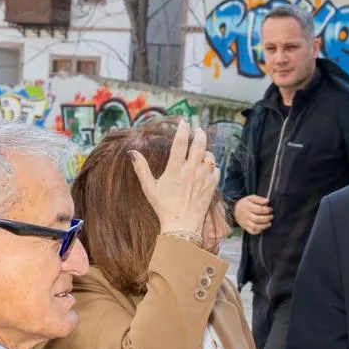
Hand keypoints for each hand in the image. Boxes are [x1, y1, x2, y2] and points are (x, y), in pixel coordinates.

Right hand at [129, 118, 217, 236]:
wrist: (182, 226)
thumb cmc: (164, 207)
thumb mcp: (149, 188)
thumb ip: (141, 169)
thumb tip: (132, 152)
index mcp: (175, 170)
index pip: (180, 143)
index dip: (183, 130)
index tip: (184, 121)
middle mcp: (191, 172)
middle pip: (200, 145)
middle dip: (200, 134)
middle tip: (198, 130)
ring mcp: (203, 179)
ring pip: (210, 157)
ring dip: (206, 151)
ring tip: (202, 151)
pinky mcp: (211, 187)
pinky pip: (216, 170)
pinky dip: (212, 167)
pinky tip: (207, 168)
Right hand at [234, 194, 272, 234]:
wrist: (234, 210)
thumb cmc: (245, 204)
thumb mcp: (251, 198)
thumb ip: (259, 199)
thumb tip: (267, 201)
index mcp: (248, 207)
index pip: (259, 210)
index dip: (267, 210)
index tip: (270, 209)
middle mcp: (246, 215)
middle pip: (257, 219)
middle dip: (267, 218)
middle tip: (271, 216)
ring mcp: (246, 222)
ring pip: (255, 227)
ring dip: (264, 226)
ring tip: (269, 223)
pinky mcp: (246, 227)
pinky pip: (252, 231)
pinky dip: (259, 231)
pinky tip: (263, 227)